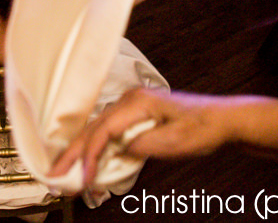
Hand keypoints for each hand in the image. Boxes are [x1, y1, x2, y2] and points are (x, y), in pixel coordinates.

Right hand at [50, 89, 231, 188]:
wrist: (222, 119)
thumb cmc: (203, 128)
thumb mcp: (175, 141)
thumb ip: (144, 144)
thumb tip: (120, 150)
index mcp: (138, 103)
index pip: (103, 129)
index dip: (90, 154)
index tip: (83, 176)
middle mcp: (130, 100)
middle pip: (93, 128)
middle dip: (73, 153)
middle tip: (55, 175)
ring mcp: (130, 106)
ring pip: (96, 129)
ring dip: (80, 151)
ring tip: (63, 170)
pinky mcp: (134, 115)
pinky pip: (106, 130)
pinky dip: (93, 147)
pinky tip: (85, 160)